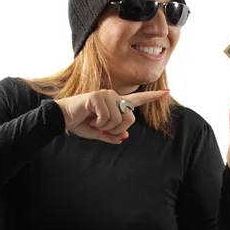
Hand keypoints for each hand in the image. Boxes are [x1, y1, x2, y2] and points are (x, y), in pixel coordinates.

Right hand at [54, 89, 169, 143]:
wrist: (62, 118)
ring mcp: (107, 95)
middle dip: (117, 129)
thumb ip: (112, 136)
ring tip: (94, 121)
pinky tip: (90, 117)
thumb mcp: (99, 133)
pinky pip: (107, 117)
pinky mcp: (98, 96)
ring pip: (119, 119)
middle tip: (101, 127)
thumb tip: (125, 137)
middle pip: (130, 118)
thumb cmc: (80, 123)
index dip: (152, 97)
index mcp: (117, 104)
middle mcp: (114, 96)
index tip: (166, 92)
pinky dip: (98, 123)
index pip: (138, 100)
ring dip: (105, 127)